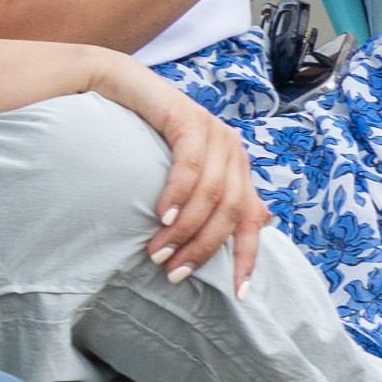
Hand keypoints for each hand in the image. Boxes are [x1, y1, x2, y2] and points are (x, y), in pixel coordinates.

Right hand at [74, 55, 260, 279]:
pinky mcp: (189, 118)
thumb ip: (216, 198)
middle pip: (232, 211)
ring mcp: (214, 132)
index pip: (252, 220)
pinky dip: (178, 193)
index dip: (247, 257)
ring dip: (186, 228)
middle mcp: (233, 150)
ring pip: (212, 192)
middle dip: (204, 247)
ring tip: (158, 251)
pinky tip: (162, 215)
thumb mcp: (185, 174)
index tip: (239, 294)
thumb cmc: (147, 138)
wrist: (119, 87)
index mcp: (237, 168)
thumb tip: (261, 223)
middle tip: (173, 272)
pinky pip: (190, 164)